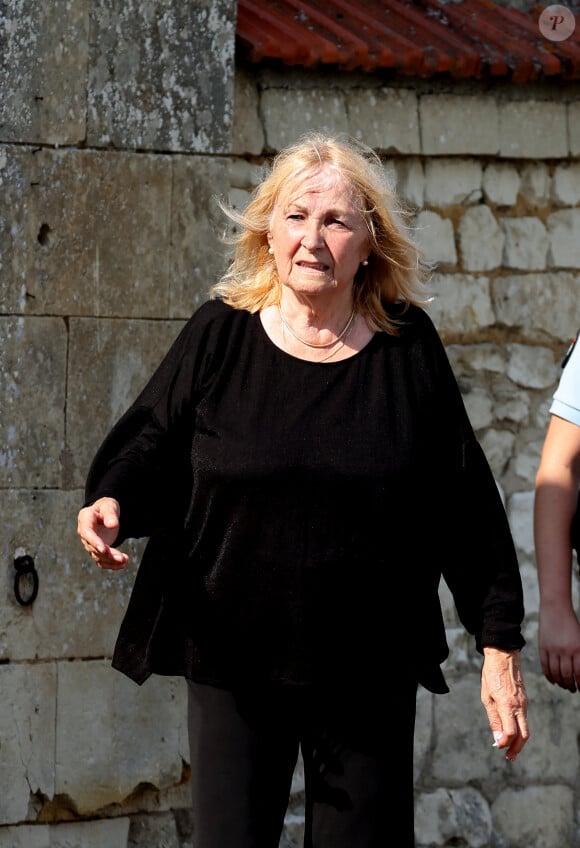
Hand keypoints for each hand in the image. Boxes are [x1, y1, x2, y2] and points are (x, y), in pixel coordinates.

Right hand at [77, 497, 128, 569]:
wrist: (106, 513)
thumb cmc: (106, 507)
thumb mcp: (109, 506)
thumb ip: (110, 514)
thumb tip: (112, 525)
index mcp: (85, 519)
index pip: (87, 533)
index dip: (94, 542)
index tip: (104, 549)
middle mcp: (85, 533)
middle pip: (93, 547)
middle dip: (107, 554)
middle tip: (121, 557)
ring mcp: (90, 543)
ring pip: (98, 556)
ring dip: (111, 560)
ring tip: (124, 560)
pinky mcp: (97, 550)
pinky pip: (102, 560)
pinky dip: (111, 564)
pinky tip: (122, 565)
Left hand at [481, 647, 528, 761]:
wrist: (504, 657)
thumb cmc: (491, 676)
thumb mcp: (486, 697)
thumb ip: (493, 719)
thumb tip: (497, 739)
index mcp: (507, 705)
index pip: (511, 732)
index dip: (505, 743)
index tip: (498, 747)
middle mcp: (519, 706)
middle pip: (524, 735)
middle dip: (517, 748)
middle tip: (509, 757)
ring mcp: (524, 704)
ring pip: (526, 728)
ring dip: (519, 740)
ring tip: (509, 748)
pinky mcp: (525, 701)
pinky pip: (524, 719)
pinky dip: (519, 729)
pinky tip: (510, 732)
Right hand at [539, 605, 579, 691]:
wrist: (556, 609)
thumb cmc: (571, 624)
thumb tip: (579, 672)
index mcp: (578, 649)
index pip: (579, 673)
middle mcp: (565, 650)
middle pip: (567, 675)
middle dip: (570, 685)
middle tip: (572, 689)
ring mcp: (553, 649)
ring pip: (555, 673)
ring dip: (560, 682)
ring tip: (563, 686)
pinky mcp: (542, 647)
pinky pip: (544, 666)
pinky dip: (548, 675)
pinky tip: (552, 680)